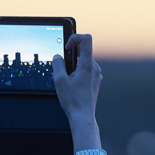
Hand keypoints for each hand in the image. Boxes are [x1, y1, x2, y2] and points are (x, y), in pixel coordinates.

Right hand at [52, 34, 101, 151]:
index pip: (86, 39)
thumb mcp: (59, 80)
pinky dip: (78, 73)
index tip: (67, 47)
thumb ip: (57, 63)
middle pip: (83, 51)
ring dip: (74, 66)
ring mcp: (97, 75)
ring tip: (67, 80)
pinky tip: (73, 85)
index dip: (75, 38)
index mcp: (87, 65)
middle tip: (63, 69)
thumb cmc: (73, 101)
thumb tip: (58, 56)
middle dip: (71, 56)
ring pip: (84, 62)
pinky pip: (86, 71)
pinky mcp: (96, 81)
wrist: (83, 116)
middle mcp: (94, 68)